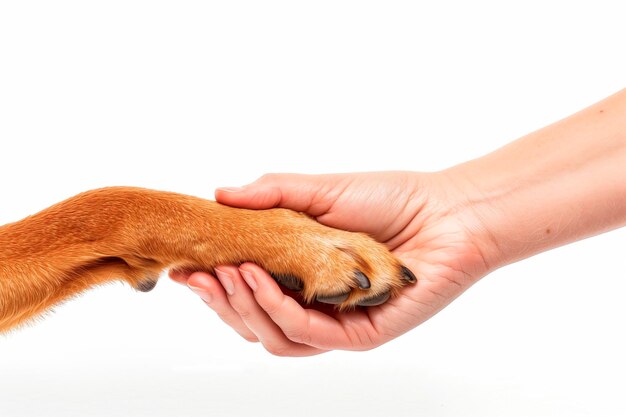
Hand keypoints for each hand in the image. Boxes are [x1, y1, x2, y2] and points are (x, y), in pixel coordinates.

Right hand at [170, 171, 492, 354]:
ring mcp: (337, 324)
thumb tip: (219, 194)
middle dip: (219, 301)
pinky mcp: (359, 334)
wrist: (449, 211)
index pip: (247, 294)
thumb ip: (272, 195)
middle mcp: (315, 306)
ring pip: (272, 337)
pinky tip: (257, 277)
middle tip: (197, 273)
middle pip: (253, 323)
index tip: (183, 266)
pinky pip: (307, 334)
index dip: (213, 285)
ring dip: (241, 308)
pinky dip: (275, 308)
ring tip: (227, 272)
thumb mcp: (322, 191)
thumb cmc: (392, 199)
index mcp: (303, 278)